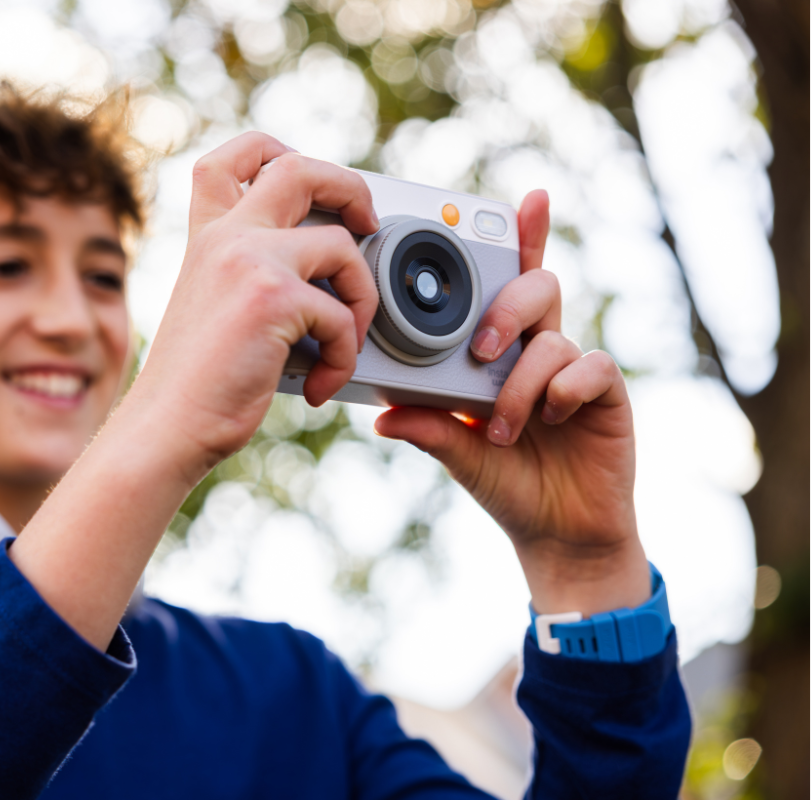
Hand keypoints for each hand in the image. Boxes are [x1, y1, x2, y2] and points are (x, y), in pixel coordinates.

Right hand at [9, 133, 377, 649]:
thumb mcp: (217, 309)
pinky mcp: (273, 298)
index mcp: (209, 237)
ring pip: (342, 243)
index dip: (280, 152)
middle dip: (350, 187)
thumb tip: (324, 279)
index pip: (233, 157)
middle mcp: (226, 237)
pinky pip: (342, 315)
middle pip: (300, 169)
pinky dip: (345, 355)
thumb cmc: (195, 386)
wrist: (166, 428)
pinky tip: (321, 386)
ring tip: (343, 341)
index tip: (318, 187)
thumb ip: (254, 278)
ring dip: (361, 297)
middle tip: (370, 224)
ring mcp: (249, 260)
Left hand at [374, 191, 650, 614]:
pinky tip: (551, 418)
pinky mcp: (606, 394)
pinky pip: (591, 367)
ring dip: (522, 380)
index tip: (525, 201)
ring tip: (504, 426)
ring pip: (555, 336)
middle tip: (481, 350)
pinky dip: (563, 389)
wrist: (556, 534)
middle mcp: (541, 349)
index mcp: (504, 350)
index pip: (511, 283)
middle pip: (537, 288)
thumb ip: (427, 428)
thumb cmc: (506, 484)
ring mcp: (576, 370)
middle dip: (506, 309)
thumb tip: (380, 412)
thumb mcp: (456, 453)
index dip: (523, 239)